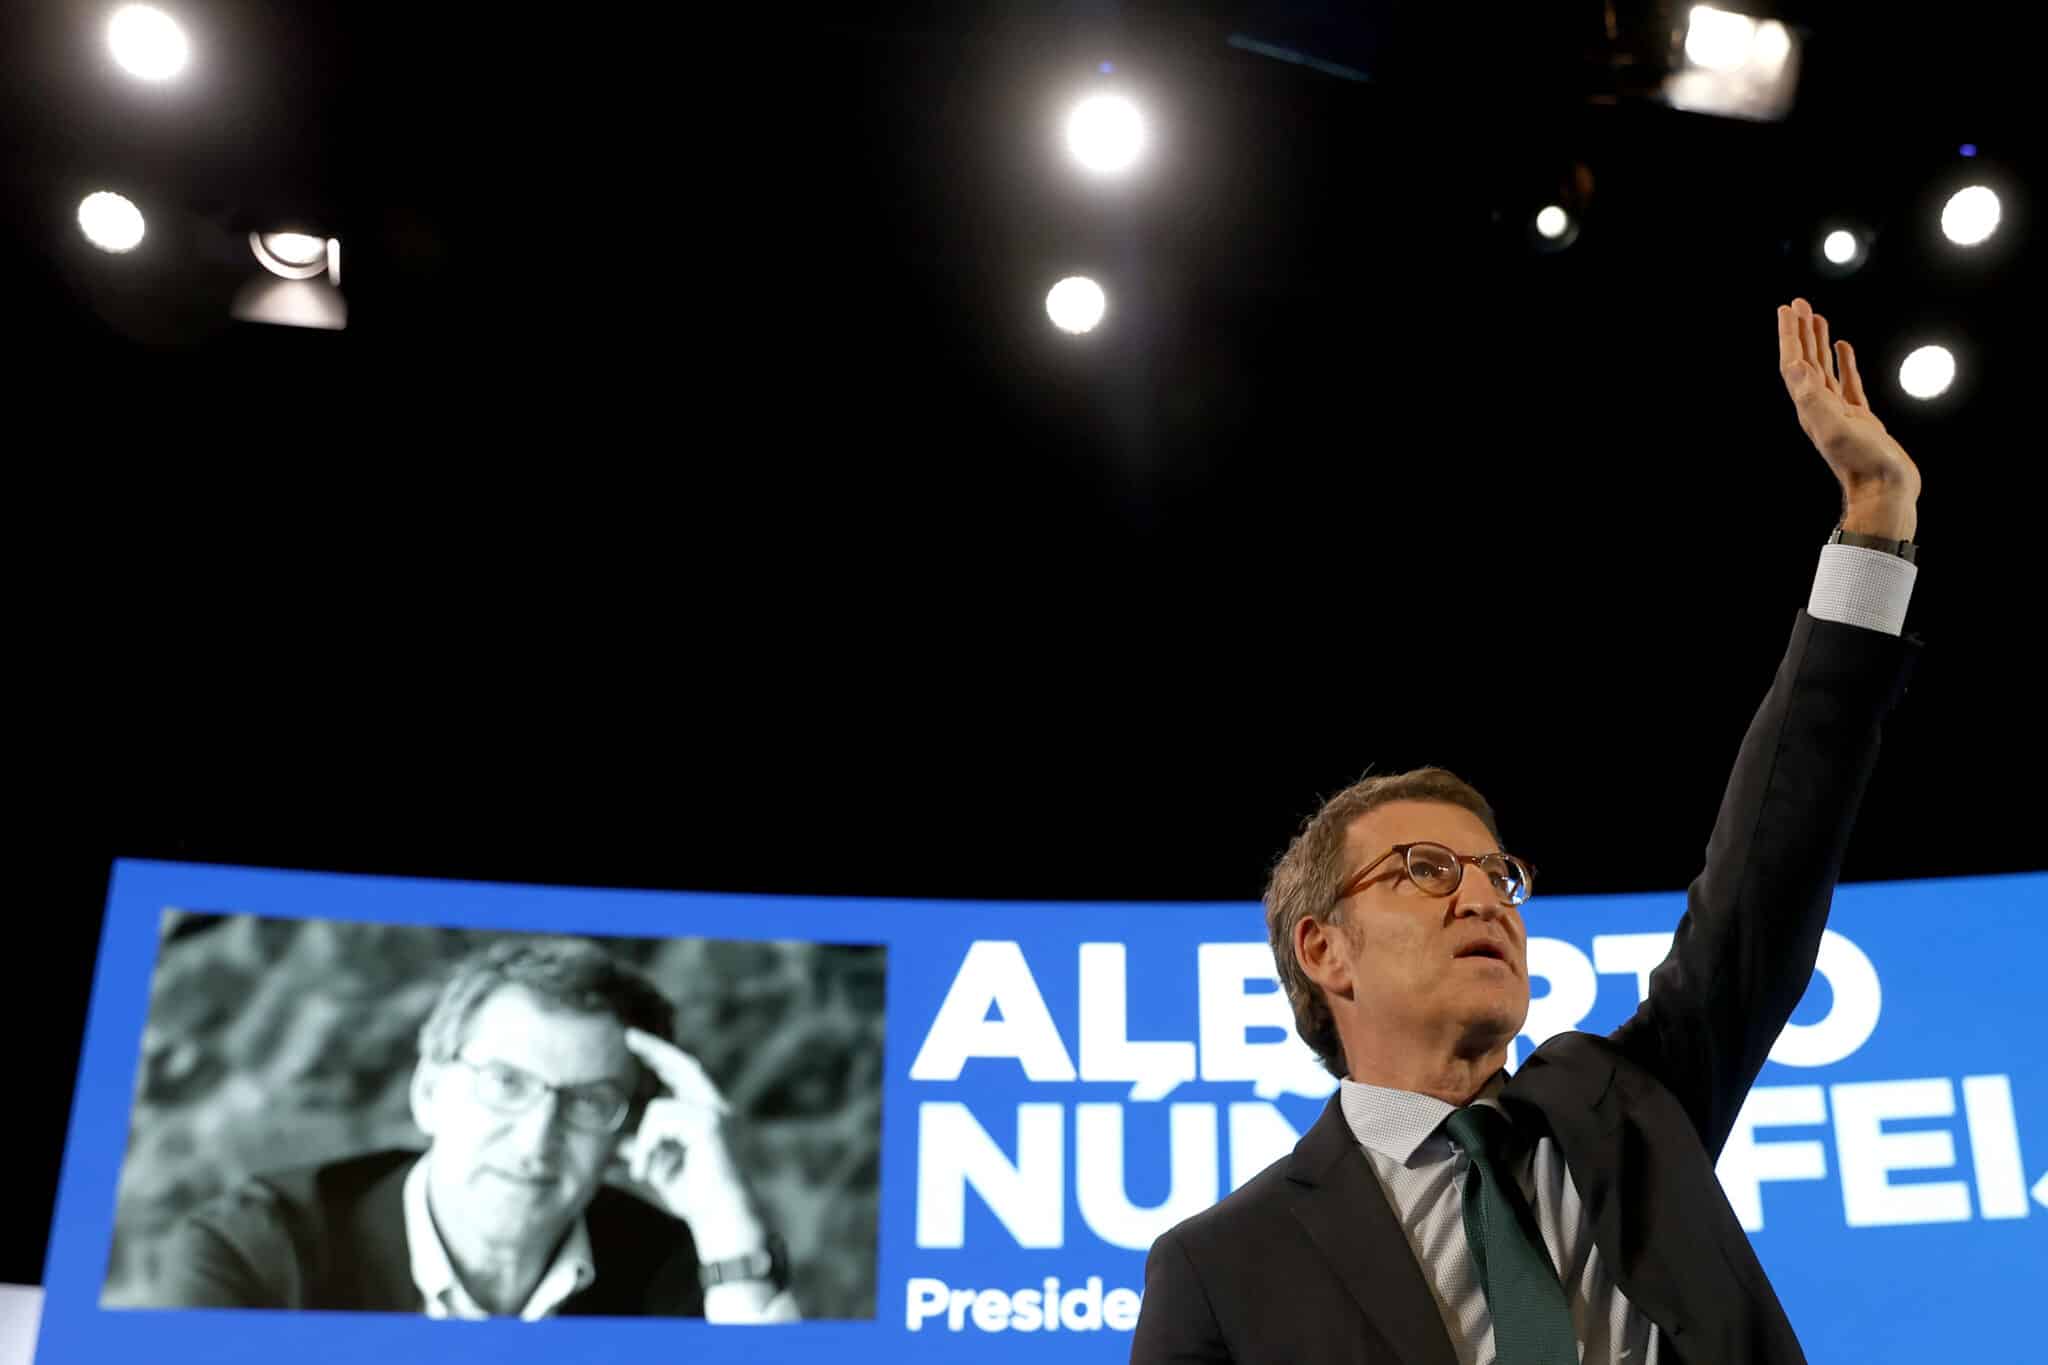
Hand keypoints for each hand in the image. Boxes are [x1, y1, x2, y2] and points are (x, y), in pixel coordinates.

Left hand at [619, 1027, 765, 1259]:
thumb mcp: (655, 1174)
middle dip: (655, 1050)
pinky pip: (661, 1122)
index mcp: (706, 1114)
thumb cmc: (693, 1198)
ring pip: (659, 1108)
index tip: (636, 1041)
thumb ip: (634, 1159)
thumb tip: (602, 1156)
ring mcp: (716, 1113)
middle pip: (683, 1066)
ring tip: (642, 1172)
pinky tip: (648, 1172)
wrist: (721, 1219)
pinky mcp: (709, 1125)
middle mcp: (716, 1108)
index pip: (684, 1074)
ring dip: (642, 1142)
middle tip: (628, 1036)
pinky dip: (647, 1147)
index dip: (661, 1056)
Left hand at [1776, 298, 1919, 536]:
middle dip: (1800, 331)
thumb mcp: (1835, 427)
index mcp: (1810, 407)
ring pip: (1824, 368)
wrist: (1885, 491)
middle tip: (1799, 303)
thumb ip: (1814, 398)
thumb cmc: (1862, 464)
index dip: (1789, 335)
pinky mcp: (1860, 418)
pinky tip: (1843, 347)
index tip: (1787, 308)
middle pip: (1805, 361)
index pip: (1794, 363)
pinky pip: (1848, 382)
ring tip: (1816, 317)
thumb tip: (1795, 365)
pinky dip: (1843, 362)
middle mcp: (1819, 407)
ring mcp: (1839, 412)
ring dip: (1818, 342)